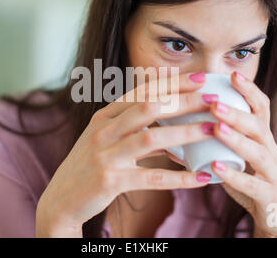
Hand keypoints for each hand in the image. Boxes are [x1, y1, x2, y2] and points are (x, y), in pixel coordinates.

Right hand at [35, 72, 216, 236]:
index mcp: (105, 115)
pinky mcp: (110, 181)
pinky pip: (151, 177)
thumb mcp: (107, 136)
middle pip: (149, 107)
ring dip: (185, 133)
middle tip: (214, 99)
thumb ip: (135, 125)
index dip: (173, 83)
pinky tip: (201, 178)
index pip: (143, 91)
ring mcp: (105, 154)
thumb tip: (172, 120)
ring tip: (213, 130)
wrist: (62, 197)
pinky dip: (179, 178)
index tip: (201, 78)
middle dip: (184, 100)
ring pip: (151, 138)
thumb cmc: (90, 163)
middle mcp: (104, 129)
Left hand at [208, 71, 276, 237]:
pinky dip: (233, 174)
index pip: (260, 107)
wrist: (274, 216)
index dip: (249, 90)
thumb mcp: (234, 156)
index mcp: (261, 137)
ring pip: (259, 152)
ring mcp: (273, 173)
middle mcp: (271, 150)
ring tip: (215, 128)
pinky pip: (252, 185)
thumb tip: (172, 129)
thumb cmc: (248, 179)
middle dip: (236, 112)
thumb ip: (211, 142)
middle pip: (258, 125)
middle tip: (213, 103)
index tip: (231, 74)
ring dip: (237, 139)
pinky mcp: (269, 196)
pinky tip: (215, 166)